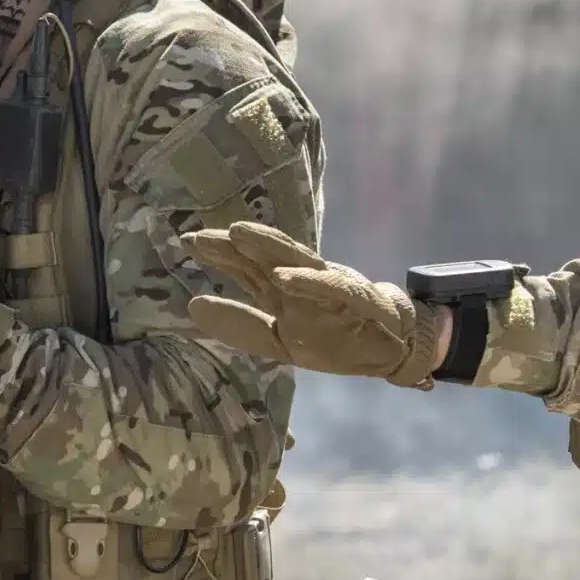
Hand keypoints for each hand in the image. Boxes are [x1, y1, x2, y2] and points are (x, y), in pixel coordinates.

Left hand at [182, 221, 445, 387]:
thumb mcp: (280, 341)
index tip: (187, 241)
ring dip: (267, 246)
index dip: (219, 253)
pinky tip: (285, 277)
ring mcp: (331, 286)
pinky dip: (309, 282)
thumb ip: (241, 325)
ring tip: (238, 234)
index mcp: (284, 291)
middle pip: (265, 256)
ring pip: (296, 260)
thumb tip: (192, 306)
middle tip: (199, 234)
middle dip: (234, 244)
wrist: (393, 345)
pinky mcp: (357, 300)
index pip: (246, 267)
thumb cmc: (334, 336)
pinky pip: (331, 289)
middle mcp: (304, 281)